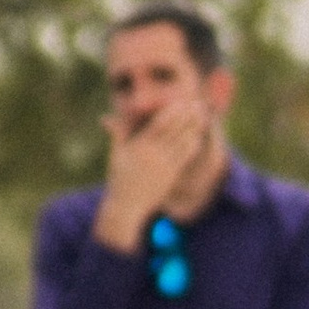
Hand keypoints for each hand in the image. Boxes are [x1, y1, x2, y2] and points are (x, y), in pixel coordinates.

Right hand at [96, 94, 209, 247]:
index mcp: (140, 147)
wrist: (127, 206)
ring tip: (201, 115)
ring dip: (194, 127)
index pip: (160, 125)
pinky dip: (192, 144)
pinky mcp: (171, 175)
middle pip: (175, 131)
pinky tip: (197, 135)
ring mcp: (165, 166)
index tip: (180, 101)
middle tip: (197, 103)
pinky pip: (185, 157)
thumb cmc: (119, 179)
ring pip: (183, 142)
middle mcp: (154, 155)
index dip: (172, 112)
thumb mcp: (116, 155)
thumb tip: (108, 117)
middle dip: (187, 116)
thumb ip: (117, 134)